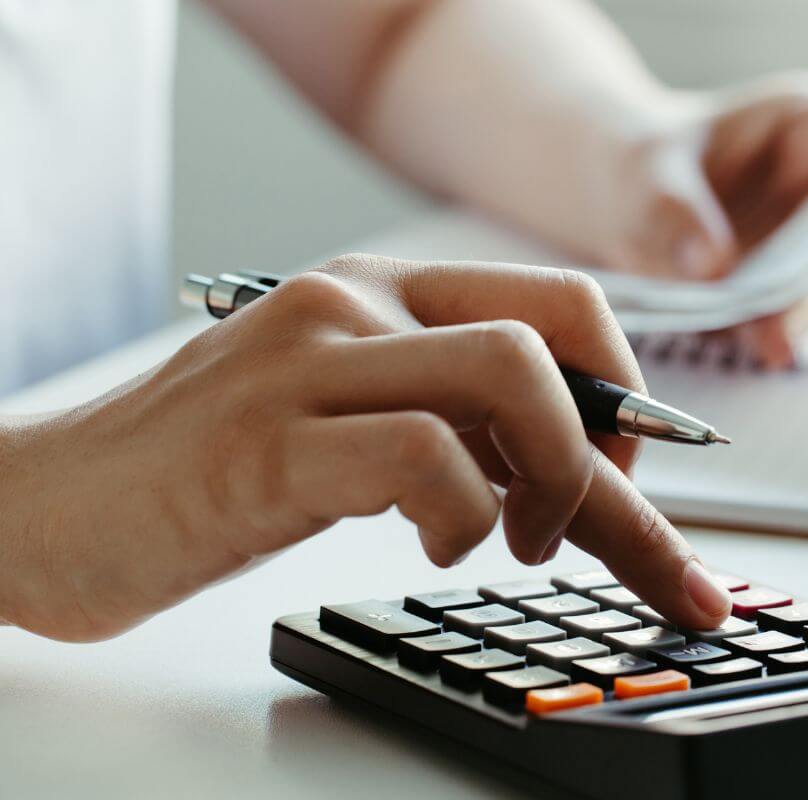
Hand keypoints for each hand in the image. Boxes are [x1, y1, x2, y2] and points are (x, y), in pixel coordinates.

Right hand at [0, 258, 731, 641]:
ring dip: (557, 482)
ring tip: (516, 545)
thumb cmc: (211, 471)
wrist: (52, 506)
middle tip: (593, 523)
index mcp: (385, 293)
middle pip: (554, 336)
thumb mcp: (352, 421)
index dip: (630, 394)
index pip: (558, 307)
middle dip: (616, 450)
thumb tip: (582, 468)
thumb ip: (456, 421)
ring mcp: (309, 362)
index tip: (647, 481)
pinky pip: (423, 456)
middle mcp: (355, 303)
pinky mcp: (267, 442)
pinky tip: (435, 548)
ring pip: (509, 377)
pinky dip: (465, 517)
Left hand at [597, 71, 807, 366]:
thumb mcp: (642, 179)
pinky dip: (779, 329)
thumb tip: (714, 267)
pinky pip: (799, 314)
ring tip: (765, 326)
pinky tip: (754, 336)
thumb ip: (673, 216)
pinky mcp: (792, 285)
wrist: (616, 204)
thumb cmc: (638, 164)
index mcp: (806, 124)